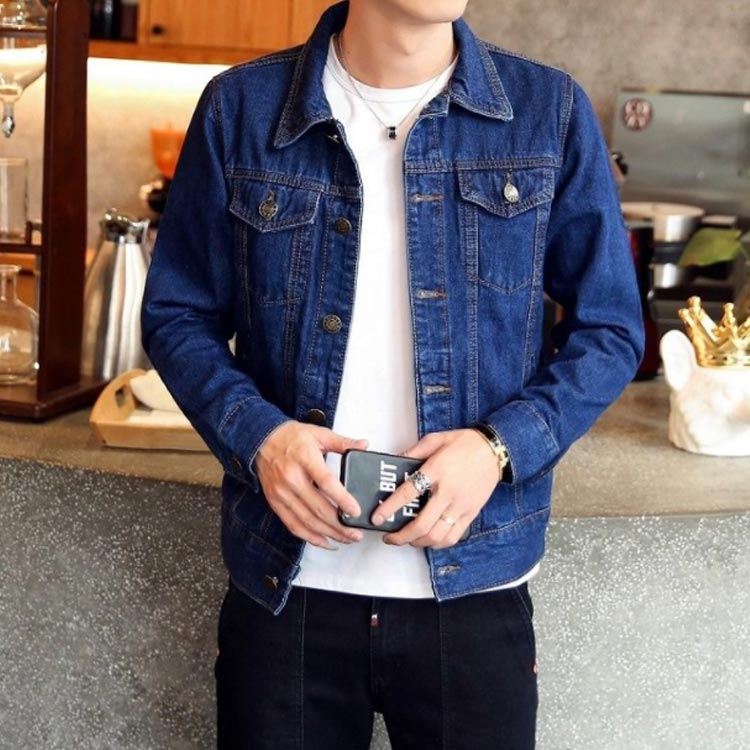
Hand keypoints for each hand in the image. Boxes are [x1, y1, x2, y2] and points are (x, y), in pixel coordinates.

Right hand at [255, 421, 367, 549]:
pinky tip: (325, 541)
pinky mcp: (275, 502)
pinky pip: (293, 525)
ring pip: (307, 521)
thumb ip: (343, 442)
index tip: (355, 511)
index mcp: (304, 459)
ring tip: (346, 538)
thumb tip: (364, 445)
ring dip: (328, 534)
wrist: (260, 440)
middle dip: (340, 525)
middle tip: (356, 532)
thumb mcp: (318, 433)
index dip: (342, 499)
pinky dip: (310, 537)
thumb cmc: (290, 437)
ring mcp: (282, 493)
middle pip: (318, 508)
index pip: (326, 483)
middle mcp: (291, 478)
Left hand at [372, 429, 501, 548]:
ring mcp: (461, 506)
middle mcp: (448, 492)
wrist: (495, 450)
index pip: (407, 493)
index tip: (377, 517)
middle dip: (401, 536)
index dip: (389, 508)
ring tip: (407, 540)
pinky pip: (453, 536)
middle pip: (422, 524)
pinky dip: (438, 543)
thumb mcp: (435, 439)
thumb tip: (395, 461)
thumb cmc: (466, 443)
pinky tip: (429, 540)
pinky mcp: (471, 513)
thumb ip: (413, 451)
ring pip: (437, 536)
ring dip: (418, 542)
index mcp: (436, 471)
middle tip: (390, 537)